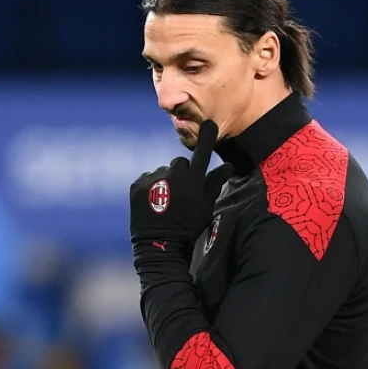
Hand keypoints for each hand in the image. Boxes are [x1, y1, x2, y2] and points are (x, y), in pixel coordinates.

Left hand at [129, 120, 234, 260]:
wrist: (159, 244)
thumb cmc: (188, 226)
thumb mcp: (206, 206)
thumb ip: (215, 183)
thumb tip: (230, 165)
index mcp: (193, 178)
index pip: (203, 152)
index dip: (207, 137)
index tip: (209, 124)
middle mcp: (173, 173)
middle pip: (180, 163)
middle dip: (183, 173)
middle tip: (183, 194)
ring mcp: (154, 177)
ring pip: (164, 172)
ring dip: (166, 181)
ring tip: (166, 202)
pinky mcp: (137, 184)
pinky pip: (147, 180)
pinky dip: (151, 188)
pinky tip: (153, 204)